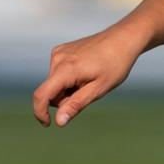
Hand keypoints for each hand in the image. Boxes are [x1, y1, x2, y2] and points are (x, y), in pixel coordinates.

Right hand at [31, 22, 147, 126]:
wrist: (123, 39)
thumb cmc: (115, 65)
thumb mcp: (98, 89)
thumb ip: (76, 105)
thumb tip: (59, 121)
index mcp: (65, 69)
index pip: (41, 95)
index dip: (40, 113)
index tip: (47, 124)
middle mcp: (57, 58)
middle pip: (50, 91)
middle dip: (65, 99)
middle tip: (89, 93)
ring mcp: (59, 52)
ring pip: (55, 83)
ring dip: (68, 89)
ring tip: (90, 80)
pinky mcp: (62, 50)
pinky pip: (59, 73)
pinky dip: (69, 79)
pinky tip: (87, 72)